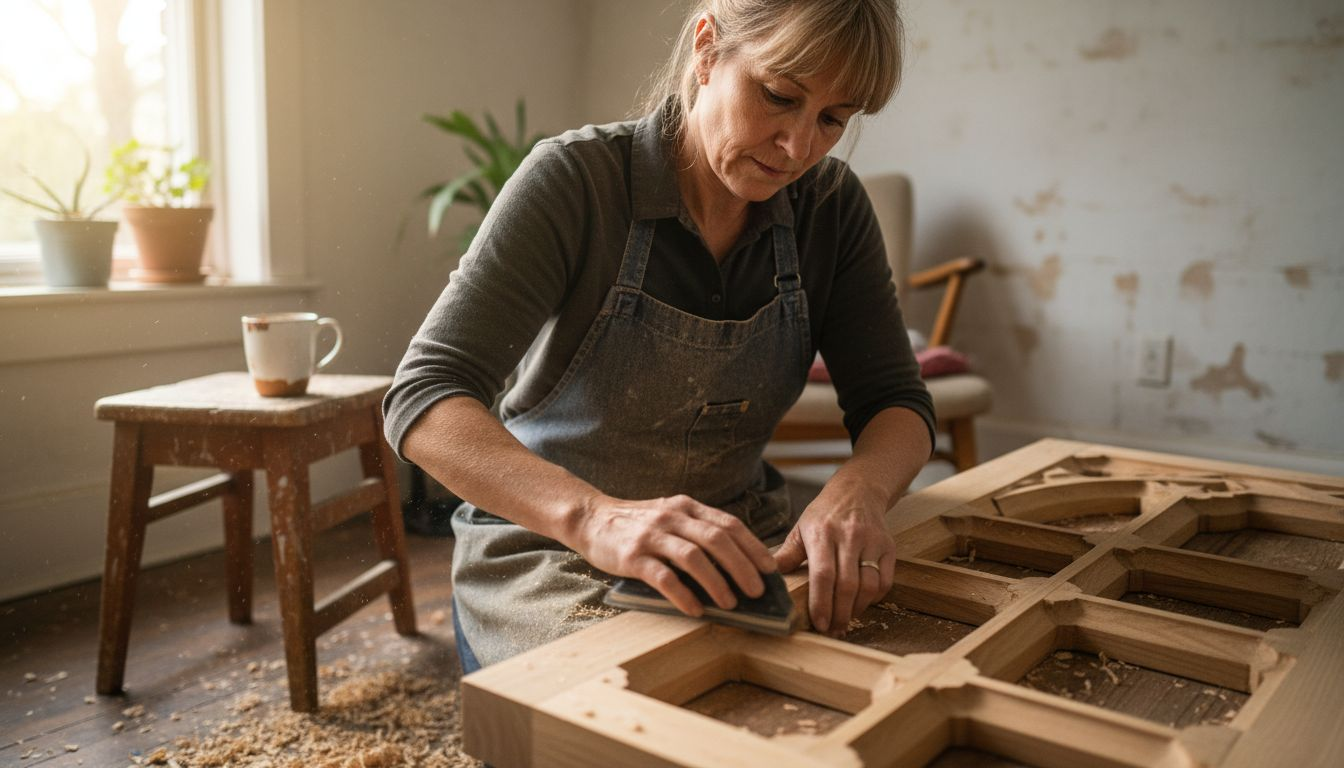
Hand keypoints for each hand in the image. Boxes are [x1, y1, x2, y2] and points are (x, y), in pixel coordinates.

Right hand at [571, 494, 777, 617]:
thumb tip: (734, 562)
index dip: (753, 546)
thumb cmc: (636, 523)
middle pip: (716, 539)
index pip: (728, 524)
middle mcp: (672, 517)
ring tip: (731, 603)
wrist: (590, 518)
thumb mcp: (670, 516)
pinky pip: (663, 576)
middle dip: (742, 567)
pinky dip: (683, 594)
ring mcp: (651, 536)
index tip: (770, 568)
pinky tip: (696, 610)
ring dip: (717, 582)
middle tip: (758, 591)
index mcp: (686, 507)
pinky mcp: (632, 556)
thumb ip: (697, 530)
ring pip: (693, 557)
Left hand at [773, 498, 895, 636]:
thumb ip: (786, 555)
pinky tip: (861, 603)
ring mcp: (871, 541)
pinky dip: (874, 598)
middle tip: (832, 630)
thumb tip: (765, 578)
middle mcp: (849, 536)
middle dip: (840, 613)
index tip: (819, 624)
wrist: (858, 490)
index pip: (822, 574)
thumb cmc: (825, 514)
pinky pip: (884, 581)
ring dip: (857, 609)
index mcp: (822, 533)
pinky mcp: (888, 547)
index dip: (821, 603)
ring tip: (845, 620)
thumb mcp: (801, 529)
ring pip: (869, 585)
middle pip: (847, 584)